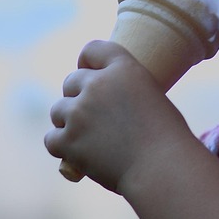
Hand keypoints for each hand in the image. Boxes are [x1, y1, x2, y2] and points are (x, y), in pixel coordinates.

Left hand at [44, 40, 193, 191]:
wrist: (162, 168)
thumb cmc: (167, 139)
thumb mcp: (152, 99)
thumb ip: (125, 92)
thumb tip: (106, 106)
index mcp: (123, 68)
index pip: (92, 50)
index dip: (88, 63)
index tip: (91, 75)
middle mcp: (97, 85)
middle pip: (71, 82)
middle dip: (79, 97)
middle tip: (94, 118)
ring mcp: (79, 112)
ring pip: (58, 110)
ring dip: (68, 122)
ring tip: (89, 139)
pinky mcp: (68, 140)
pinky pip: (52, 139)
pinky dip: (62, 147)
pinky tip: (78, 153)